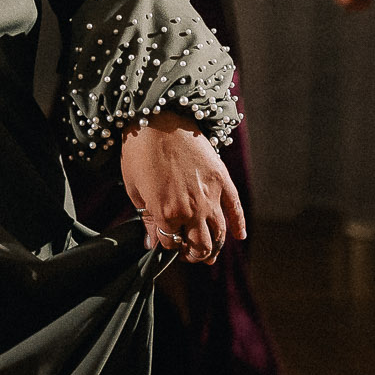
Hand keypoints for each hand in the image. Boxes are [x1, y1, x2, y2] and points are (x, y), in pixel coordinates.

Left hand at [119, 111, 246, 264]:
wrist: (157, 118)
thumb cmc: (139, 152)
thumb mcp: (134, 188)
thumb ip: (146, 219)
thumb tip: (151, 242)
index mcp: (166, 213)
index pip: (170, 245)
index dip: (167, 248)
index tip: (164, 243)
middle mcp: (192, 210)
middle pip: (200, 246)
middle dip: (193, 255)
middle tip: (188, 254)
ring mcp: (211, 196)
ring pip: (220, 234)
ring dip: (215, 247)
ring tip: (208, 252)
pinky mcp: (222, 180)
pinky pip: (236, 209)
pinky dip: (239, 226)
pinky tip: (239, 236)